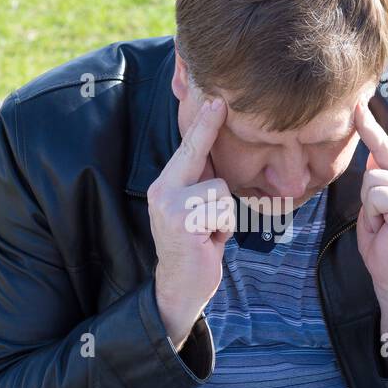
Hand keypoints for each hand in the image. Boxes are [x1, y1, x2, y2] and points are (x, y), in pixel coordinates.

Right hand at [147, 97, 234, 348]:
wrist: (180, 287)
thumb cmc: (196, 246)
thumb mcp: (198, 210)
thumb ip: (202, 184)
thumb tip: (217, 153)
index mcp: (165, 185)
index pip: (187, 149)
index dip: (203, 124)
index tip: (216, 100)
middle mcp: (162, 190)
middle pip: (198, 155)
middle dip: (207, 130)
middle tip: (220, 102)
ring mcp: (170, 205)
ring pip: (220, 189)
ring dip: (225, 214)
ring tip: (211, 232)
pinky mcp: (184, 222)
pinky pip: (223, 211)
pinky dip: (224, 229)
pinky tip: (210, 242)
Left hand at [353, 100, 387, 307]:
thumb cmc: (383, 244)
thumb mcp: (375, 206)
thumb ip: (376, 180)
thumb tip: (374, 158)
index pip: (386, 147)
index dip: (370, 126)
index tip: (359, 103)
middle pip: (376, 161)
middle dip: (369, 193)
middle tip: (382, 220)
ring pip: (372, 179)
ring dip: (370, 206)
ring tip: (384, 224)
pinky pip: (376, 194)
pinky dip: (373, 213)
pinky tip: (387, 227)